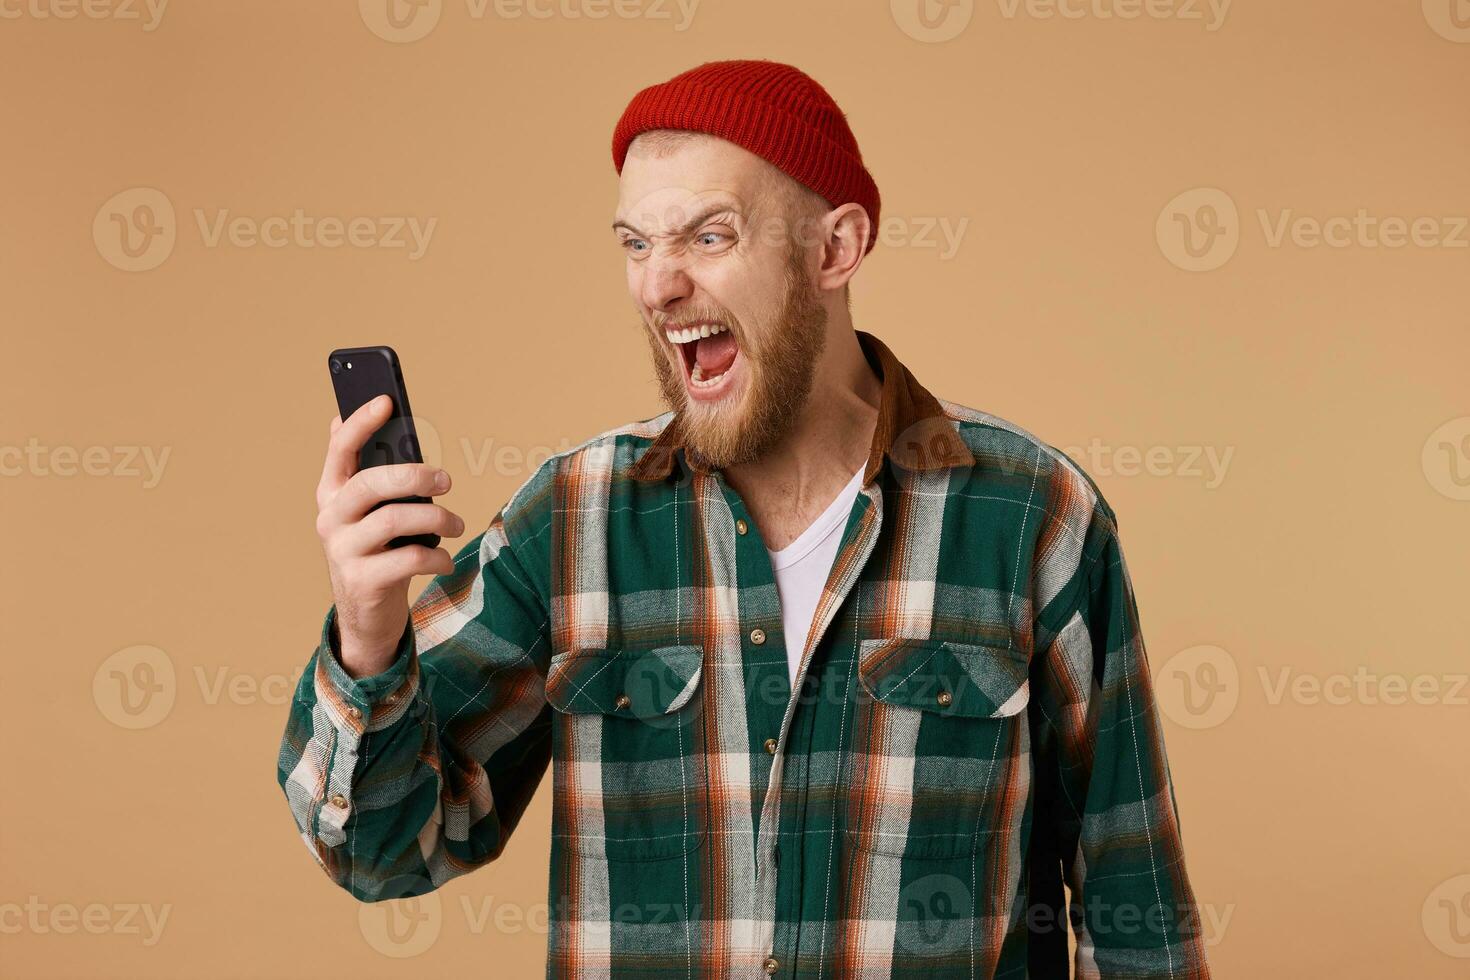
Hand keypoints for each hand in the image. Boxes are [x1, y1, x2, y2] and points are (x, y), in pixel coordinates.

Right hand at [314, 394, 464, 678]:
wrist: (366, 615)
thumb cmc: (378, 550)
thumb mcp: (373, 513)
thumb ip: (376, 474)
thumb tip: (376, 420)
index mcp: (332, 494)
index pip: (341, 450)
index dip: (361, 423)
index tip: (386, 400)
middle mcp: (331, 519)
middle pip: (371, 483)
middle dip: (415, 476)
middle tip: (447, 480)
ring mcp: (343, 551)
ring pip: (394, 521)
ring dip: (437, 519)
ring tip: (457, 524)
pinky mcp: (362, 582)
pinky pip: (408, 559)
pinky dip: (436, 556)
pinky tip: (445, 559)